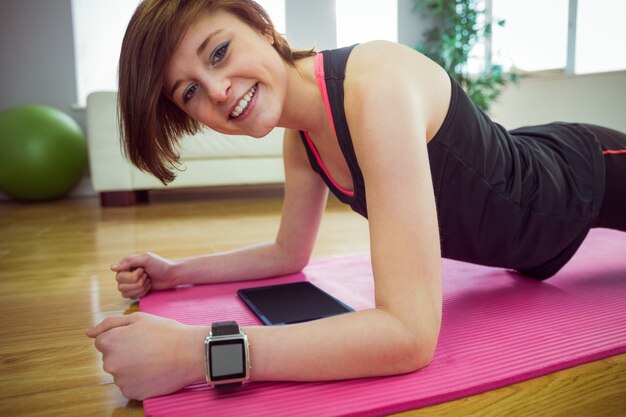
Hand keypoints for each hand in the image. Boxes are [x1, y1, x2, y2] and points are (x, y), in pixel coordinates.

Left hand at [86, 313, 206, 399]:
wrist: (188, 353)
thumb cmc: (165, 332)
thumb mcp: (138, 318)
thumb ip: (109, 324)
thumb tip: (88, 333)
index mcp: (109, 343)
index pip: (103, 342)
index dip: (121, 338)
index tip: (138, 338)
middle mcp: (110, 363)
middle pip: (111, 358)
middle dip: (124, 353)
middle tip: (148, 348)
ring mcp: (120, 380)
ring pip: (121, 372)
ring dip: (132, 367)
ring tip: (153, 359)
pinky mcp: (131, 393)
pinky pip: (130, 385)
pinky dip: (139, 380)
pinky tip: (154, 371)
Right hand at [111, 252, 175, 297]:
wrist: (171, 275)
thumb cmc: (160, 265)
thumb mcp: (146, 258)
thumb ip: (128, 261)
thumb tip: (111, 268)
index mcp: (126, 265)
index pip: (119, 277)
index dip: (132, 276)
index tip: (143, 270)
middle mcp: (125, 274)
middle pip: (121, 286)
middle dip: (138, 283)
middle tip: (147, 276)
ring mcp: (130, 283)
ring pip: (124, 293)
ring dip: (140, 288)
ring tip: (148, 281)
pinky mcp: (135, 291)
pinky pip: (130, 297)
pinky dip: (141, 292)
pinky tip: (148, 287)